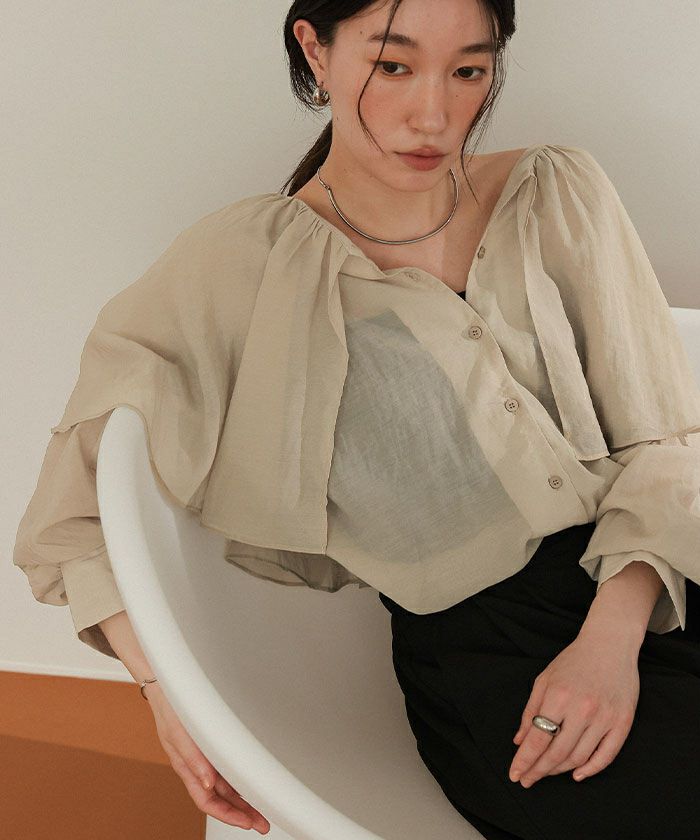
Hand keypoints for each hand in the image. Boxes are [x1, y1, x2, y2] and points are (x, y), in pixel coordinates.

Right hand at [144, 682, 270, 832]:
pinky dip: (240, 778)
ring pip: (226, 785)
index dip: (227, 815)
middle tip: (263, 822)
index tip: (247, 823)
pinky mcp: (211, 742)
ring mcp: (205, 754)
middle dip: (241, 812)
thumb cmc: (169, 707)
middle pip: (221, 797)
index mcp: (186, 767)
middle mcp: (198, 764)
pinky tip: (251, 781)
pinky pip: (227, 766)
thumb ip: (193, 759)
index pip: (207, 801)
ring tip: (262, 807)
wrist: (168, 682)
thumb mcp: (178, 733)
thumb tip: (208, 783)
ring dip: (243, 798)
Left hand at [508, 629, 639, 787]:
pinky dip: (590, 770)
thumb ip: (530, 711)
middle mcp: (582, 709)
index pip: (537, 739)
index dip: (525, 760)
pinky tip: (576, 775)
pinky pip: (606, 756)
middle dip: (539, 770)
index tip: (515, 774)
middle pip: (557, 753)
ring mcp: (604, 717)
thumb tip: (520, 742)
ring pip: (579, 757)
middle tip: (527, 780)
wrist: (610, 645)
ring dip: (559, 770)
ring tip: (547, 772)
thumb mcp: (544, 680)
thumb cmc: (574, 661)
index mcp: (558, 696)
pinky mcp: (623, 723)